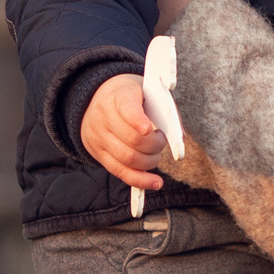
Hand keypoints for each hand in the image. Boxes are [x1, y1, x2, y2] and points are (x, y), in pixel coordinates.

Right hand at [83, 72, 168, 190]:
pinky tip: (155, 182)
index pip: (127, 109)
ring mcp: (99, 138)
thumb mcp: (144, 91)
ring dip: (150, 161)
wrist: (94, 100)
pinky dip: (140, 180)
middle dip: (155, 145)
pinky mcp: (99, 154)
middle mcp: (104, 117)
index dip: (138, 121)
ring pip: (128, 158)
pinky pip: (120, 172)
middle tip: (162, 140)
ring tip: (156, 155)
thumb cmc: (130, 97)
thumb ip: (162, 108)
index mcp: (118, 96)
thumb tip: (178, 136)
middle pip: (132, 139)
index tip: (148, 129)